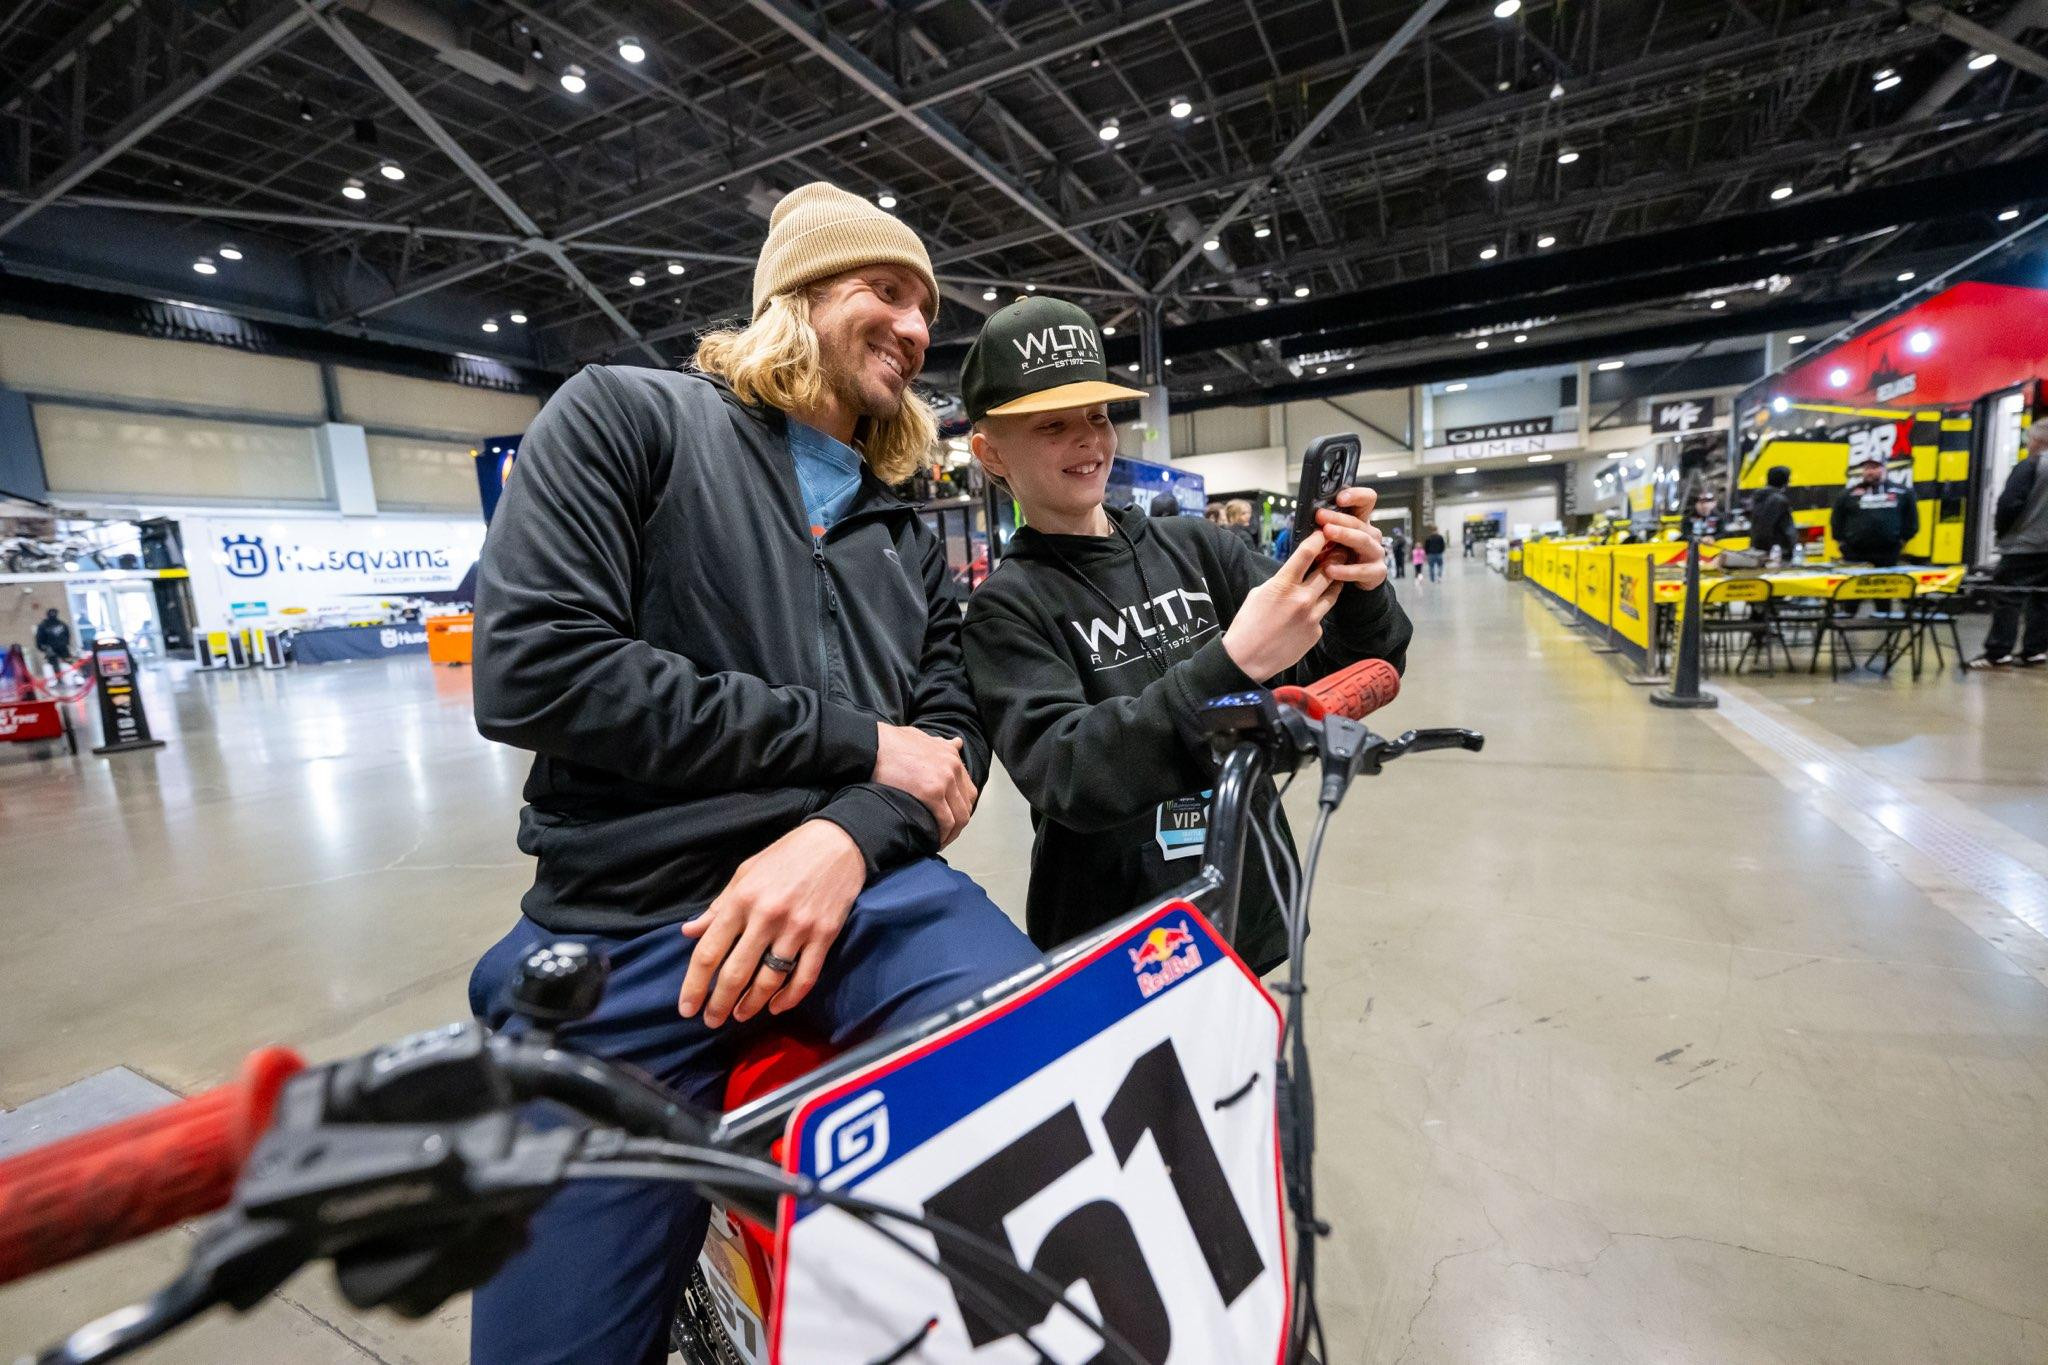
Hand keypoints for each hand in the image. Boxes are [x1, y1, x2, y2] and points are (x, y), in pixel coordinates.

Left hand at [678, 820, 864, 1026]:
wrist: (837, 842)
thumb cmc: (785, 856)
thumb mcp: (745, 873)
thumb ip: (718, 906)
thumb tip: (688, 933)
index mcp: (742, 899)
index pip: (709, 951)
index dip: (694, 984)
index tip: (687, 1007)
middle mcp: (767, 916)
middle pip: (736, 972)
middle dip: (720, 1003)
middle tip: (711, 1021)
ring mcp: (798, 927)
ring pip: (770, 980)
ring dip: (751, 1005)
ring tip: (740, 1015)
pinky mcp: (825, 935)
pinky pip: (805, 976)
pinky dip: (789, 998)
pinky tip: (775, 1007)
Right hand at [873, 722, 976, 845]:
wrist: (871, 745)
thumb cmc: (889, 742)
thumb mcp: (921, 737)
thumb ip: (941, 743)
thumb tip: (957, 743)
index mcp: (951, 755)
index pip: (968, 789)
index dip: (960, 808)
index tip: (950, 819)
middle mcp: (953, 766)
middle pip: (966, 805)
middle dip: (957, 823)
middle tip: (944, 834)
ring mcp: (944, 779)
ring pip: (959, 816)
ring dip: (951, 833)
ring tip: (939, 842)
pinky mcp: (931, 792)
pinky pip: (946, 820)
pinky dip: (942, 834)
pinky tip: (933, 841)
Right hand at [1223, 531, 1345, 682]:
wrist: (1247, 659)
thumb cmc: (1247, 625)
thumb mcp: (1259, 594)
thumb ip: (1280, 581)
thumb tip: (1294, 574)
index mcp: (1282, 585)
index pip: (1306, 554)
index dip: (1318, 540)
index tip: (1324, 533)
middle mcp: (1301, 599)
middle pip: (1328, 570)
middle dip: (1335, 557)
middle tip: (1340, 549)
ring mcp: (1311, 617)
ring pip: (1333, 592)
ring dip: (1335, 581)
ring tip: (1336, 574)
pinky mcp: (1316, 632)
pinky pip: (1322, 615)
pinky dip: (1318, 610)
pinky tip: (1310, 611)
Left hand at [1313, 487, 1389, 589]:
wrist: (1355, 583)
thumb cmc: (1340, 556)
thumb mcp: (1332, 540)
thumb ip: (1325, 528)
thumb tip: (1305, 518)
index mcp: (1361, 522)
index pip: (1367, 500)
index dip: (1356, 495)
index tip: (1339, 498)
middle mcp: (1371, 534)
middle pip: (1358, 521)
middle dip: (1338, 517)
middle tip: (1320, 516)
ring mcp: (1376, 552)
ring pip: (1362, 540)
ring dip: (1344, 535)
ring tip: (1326, 533)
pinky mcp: (1377, 572)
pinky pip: (1361, 570)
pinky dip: (1345, 570)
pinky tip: (1330, 569)